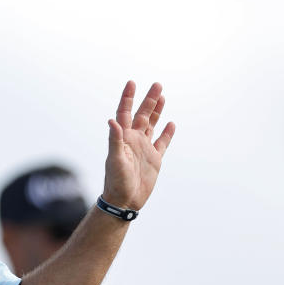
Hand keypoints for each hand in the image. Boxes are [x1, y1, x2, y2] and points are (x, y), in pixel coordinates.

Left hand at [102, 81, 175, 209]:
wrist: (125, 201)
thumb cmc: (116, 181)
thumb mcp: (115, 160)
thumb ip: (115, 139)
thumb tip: (112, 121)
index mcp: (123, 138)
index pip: (124, 113)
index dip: (127, 98)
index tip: (132, 83)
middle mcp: (133, 140)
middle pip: (142, 115)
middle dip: (149, 100)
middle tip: (157, 84)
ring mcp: (144, 148)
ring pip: (152, 125)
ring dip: (157, 111)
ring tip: (162, 96)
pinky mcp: (154, 159)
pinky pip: (162, 142)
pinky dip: (167, 133)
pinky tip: (171, 123)